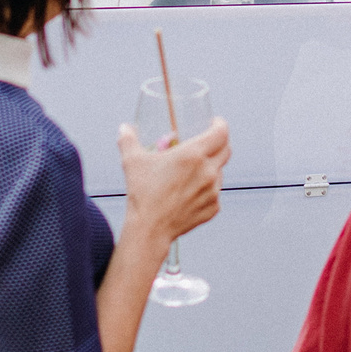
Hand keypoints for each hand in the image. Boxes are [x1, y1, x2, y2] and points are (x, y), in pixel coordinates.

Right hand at [116, 116, 230, 243]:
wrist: (149, 228)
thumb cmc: (142, 194)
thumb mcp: (132, 161)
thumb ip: (128, 140)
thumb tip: (124, 128)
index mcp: (193, 155)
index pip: (221, 132)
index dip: (220, 124)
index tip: (215, 122)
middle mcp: (208, 171)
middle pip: (226, 149)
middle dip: (219, 142)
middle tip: (206, 142)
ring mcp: (213, 191)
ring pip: (220, 172)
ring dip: (211, 166)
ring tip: (193, 170)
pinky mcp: (213, 208)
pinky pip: (215, 193)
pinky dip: (206, 189)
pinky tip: (190, 191)